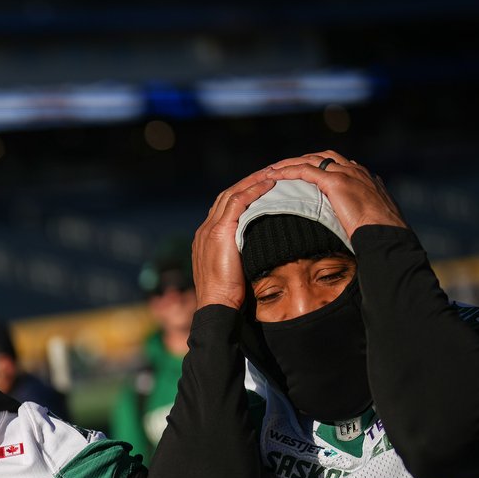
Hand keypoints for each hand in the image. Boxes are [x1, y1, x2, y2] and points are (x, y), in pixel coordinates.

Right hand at [191, 167, 276, 309]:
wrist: (216, 306)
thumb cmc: (229, 296)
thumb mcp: (236, 269)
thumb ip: (242, 254)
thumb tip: (263, 249)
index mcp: (207, 237)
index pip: (225, 206)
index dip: (245, 193)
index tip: (264, 186)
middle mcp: (205, 229)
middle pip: (227, 195)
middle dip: (249, 181)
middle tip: (271, 171)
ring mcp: (210, 229)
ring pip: (232, 193)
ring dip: (253, 180)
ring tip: (273, 172)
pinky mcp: (219, 232)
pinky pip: (237, 202)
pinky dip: (253, 190)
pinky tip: (269, 184)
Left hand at [264, 150, 405, 236]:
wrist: (385, 234)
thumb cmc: (380, 232)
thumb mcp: (371, 214)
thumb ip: (361, 206)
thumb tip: (356, 212)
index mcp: (362, 176)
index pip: (334, 162)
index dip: (314, 165)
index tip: (298, 171)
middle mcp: (354, 170)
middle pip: (320, 157)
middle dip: (298, 160)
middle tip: (279, 167)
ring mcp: (345, 174)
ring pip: (310, 160)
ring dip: (288, 164)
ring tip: (270, 170)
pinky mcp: (336, 182)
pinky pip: (305, 171)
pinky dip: (288, 171)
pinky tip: (273, 175)